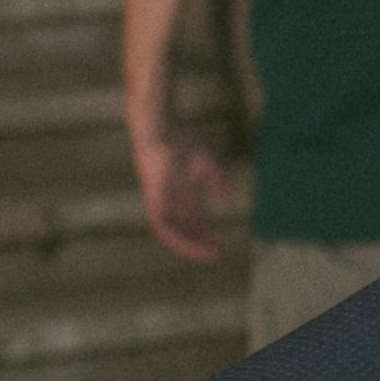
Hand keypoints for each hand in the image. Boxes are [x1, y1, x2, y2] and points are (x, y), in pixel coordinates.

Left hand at [131, 121, 227, 262]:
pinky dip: (174, 236)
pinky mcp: (153, 197)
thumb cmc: (180, 138)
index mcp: (182, 189)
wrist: (159, 127)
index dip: (206, 230)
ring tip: (205, 252)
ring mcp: (160, 198)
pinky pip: (160, 224)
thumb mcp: (204, 162)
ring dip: (188, 243)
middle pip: (184, 225)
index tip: (219, 243)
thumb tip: (226, 200)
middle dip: (199, 240)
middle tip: (215, 253)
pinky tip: (188, 243)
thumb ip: (215, 181)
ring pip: (172, 229)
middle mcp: (170, 197)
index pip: (194, 216)